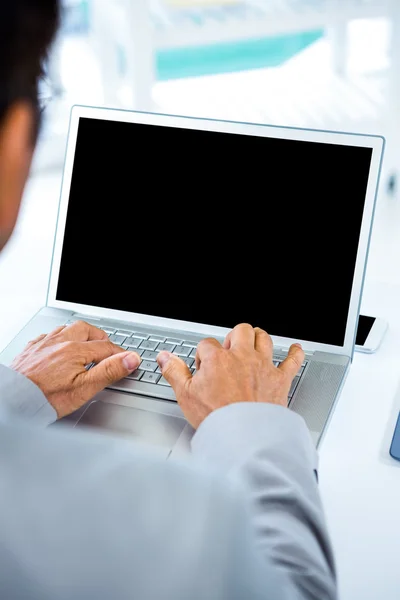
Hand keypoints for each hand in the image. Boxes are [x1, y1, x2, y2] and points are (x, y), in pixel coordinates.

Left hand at [11, 321, 140, 418]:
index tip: (127, 359)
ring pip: (65, 330)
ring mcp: (43, 344)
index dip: (119, 353)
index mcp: (75, 350)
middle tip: (106, 347)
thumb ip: (109, 371)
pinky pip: (48, 336)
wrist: (12, 401)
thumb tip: (130, 359)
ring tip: (85, 345)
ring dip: (79, 335)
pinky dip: (59, 339)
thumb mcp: (84, 388)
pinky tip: (59, 348)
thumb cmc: (45, 398)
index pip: (105, 347)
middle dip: (98, 337)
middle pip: (85, 330)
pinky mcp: (30, 350)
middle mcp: (58, 342)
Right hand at [157, 323, 303, 428]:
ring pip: (264, 338)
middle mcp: (242, 357)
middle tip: (229, 348)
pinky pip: (292, 360)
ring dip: (259, 337)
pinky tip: (295, 350)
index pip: (207, 344)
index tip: (203, 367)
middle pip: (240, 331)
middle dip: (233, 337)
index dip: (203, 354)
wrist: (244, 437)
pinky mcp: (280, 379)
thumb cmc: (216, 419)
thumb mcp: (185, 395)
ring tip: (254, 341)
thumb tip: (164, 357)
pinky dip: (295, 353)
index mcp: (218, 359)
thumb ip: (174, 372)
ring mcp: (263, 366)